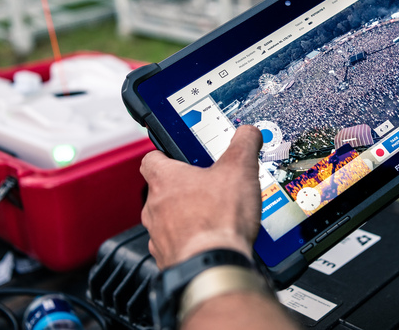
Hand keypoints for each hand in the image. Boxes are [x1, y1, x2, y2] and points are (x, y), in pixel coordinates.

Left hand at [140, 125, 262, 268]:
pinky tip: (212, 240)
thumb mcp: (240, 169)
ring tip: (214, 215)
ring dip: (186, 217)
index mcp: (165, 179)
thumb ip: (244, 144)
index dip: (165, 154)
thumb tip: (248, 132)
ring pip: (167, 219)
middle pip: (162, 190)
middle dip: (184, 189)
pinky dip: (191, 242)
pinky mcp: (168, 258)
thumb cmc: (218, 220)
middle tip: (209, 186)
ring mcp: (158, 236)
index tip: (179, 155)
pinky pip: (176, 245)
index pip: (151, 158)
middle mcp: (154, 207)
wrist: (213, 266)